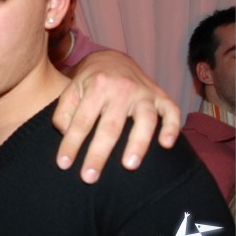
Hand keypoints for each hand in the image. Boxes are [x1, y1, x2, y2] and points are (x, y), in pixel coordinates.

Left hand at [53, 50, 180, 183]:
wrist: (113, 58)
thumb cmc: (89, 81)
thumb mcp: (71, 89)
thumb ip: (64, 112)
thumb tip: (67, 134)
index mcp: (97, 86)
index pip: (81, 120)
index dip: (72, 143)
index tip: (63, 164)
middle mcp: (122, 89)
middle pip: (110, 126)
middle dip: (99, 154)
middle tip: (89, 178)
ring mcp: (144, 92)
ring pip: (144, 120)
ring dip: (137, 143)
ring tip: (129, 166)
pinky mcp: (161, 96)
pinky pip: (171, 111)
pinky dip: (171, 127)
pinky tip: (166, 145)